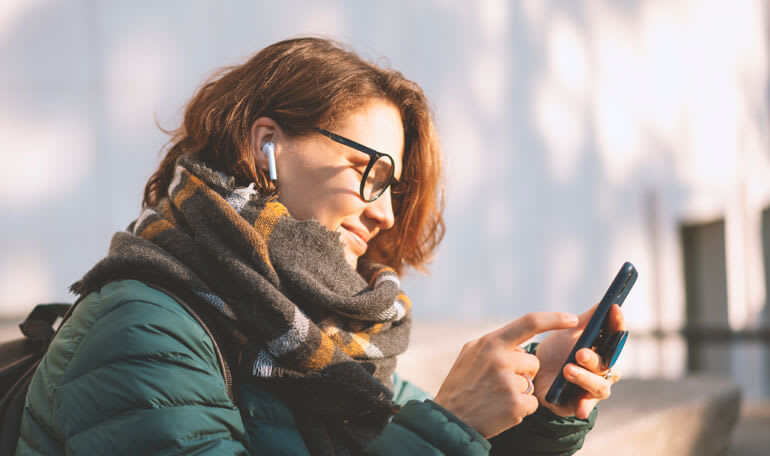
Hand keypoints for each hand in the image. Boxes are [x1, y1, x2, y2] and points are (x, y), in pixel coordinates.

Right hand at [434, 312, 578, 437]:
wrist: (450, 419)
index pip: (529, 322)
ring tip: (496, 397)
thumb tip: (519, 342)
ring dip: (521, 391)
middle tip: (498, 384)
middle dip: (523, 373)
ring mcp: (508, 382)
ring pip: (532, 383)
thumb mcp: (470, 354)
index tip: (572, 318)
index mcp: (490, 342)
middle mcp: (500, 358)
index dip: (554, 319)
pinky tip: (500, 410)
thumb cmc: (460, 385)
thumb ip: (495, 344)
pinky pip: (532, 403)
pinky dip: (521, 409)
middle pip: (533, 361)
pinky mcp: (515, 404)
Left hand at [532, 304, 624, 418]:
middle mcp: (603, 369)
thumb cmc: (556, 351)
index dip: (617, 322)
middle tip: (579, 352)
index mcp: (603, 349)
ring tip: (567, 370)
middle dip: (594, 357)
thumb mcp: (569, 332)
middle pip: (607, 362)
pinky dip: (584, 407)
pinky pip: (587, 406)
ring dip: (585, 378)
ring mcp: (593, 388)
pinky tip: (579, 408)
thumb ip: (588, 319)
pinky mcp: (581, 404)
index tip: (614, 308)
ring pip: (599, 385)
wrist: (533, 375)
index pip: (616, 334)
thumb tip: (606, 301)